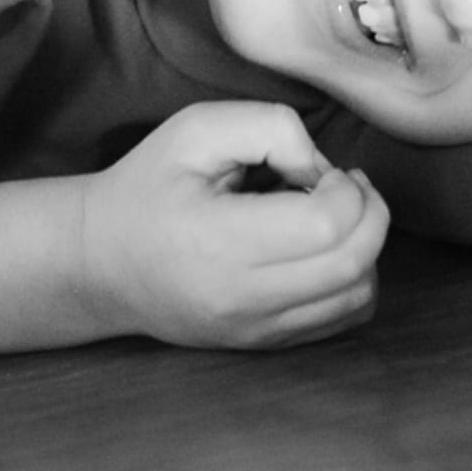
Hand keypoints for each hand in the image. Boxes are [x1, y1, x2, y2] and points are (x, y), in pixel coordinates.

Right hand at [0, 102, 385, 354]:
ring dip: (365, 247)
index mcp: (219, 241)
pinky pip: (343, 319)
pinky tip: (323, 250)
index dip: (347, 188)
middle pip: (353, 263)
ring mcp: (255, 329)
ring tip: (330, 216)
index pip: (327, 224)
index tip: (321, 170)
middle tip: (346, 185)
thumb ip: (268, 127)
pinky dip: (353, 280)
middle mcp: (241, 298)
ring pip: (357, 296)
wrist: (101, 262)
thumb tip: (321, 168)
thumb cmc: (148, 187)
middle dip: (370, 212)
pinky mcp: (264, 343)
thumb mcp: (195, 129)